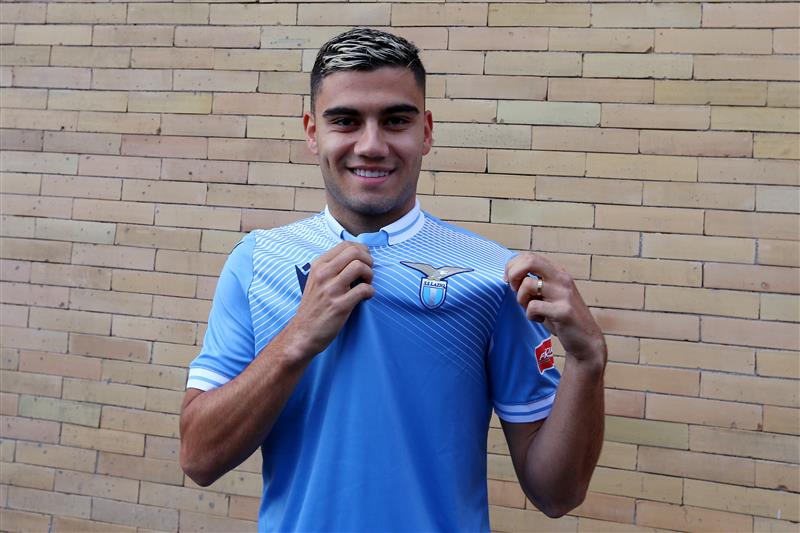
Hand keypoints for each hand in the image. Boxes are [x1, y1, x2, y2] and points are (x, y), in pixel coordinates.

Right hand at [285, 242, 374, 360]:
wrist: (303, 333)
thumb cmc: (314, 306)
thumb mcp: (316, 280)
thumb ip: (332, 267)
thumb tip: (357, 256)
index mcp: (318, 266)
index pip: (346, 245)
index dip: (361, 251)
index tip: (364, 261)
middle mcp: (323, 274)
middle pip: (355, 252)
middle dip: (368, 260)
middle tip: (368, 273)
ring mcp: (331, 289)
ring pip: (360, 267)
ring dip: (370, 275)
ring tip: (367, 284)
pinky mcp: (340, 305)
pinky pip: (364, 290)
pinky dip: (370, 292)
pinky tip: (366, 297)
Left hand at [505, 253, 605, 367]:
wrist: (586, 339)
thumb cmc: (561, 317)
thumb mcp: (549, 295)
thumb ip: (535, 283)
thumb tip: (510, 276)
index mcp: (557, 272)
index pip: (530, 256)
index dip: (513, 266)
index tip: (508, 281)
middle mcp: (562, 278)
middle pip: (530, 261)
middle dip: (513, 273)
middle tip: (513, 289)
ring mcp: (563, 294)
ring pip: (527, 284)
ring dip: (521, 299)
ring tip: (531, 309)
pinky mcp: (563, 310)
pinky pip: (533, 306)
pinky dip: (530, 315)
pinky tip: (539, 319)